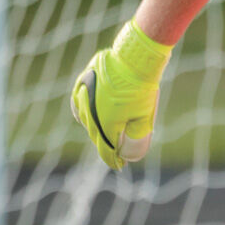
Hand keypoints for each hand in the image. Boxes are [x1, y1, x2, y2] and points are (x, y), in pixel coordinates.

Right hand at [70, 20, 171, 169]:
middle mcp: (90, 113)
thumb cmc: (142, 88)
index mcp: (104, 123)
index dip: (112, 159)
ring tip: (107, 135)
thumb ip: (137, 136)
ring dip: (96, 129)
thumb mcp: (145, 116)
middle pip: (96, 136)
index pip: (105, 149)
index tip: (120, 165)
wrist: (134, 58)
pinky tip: (90, 117)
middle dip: (106, 146)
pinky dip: (84, 113)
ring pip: (86, 120)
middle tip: (116, 153)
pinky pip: (79, 104)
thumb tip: (130, 153)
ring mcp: (83, 97)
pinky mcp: (82, 84)